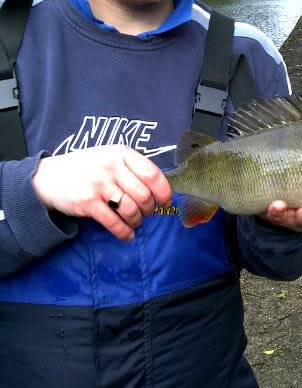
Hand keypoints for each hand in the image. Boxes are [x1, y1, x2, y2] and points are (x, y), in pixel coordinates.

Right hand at [32, 145, 171, 240]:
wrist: (49, 177)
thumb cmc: (87, 167)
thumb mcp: (110, 156)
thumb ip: (132, 167)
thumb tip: (160, 186)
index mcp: (121, 153)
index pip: (152, 174)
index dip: (164, 191)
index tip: (165, 201)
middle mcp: (112, 167)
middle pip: (144, 195)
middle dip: (150, 209)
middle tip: (147, 212)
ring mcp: (99, 184)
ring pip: (131, 210)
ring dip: (137, 221)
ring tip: (134, 221)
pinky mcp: (88, 203)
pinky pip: (114, 223)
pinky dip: (124, 232)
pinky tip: (127, 235)